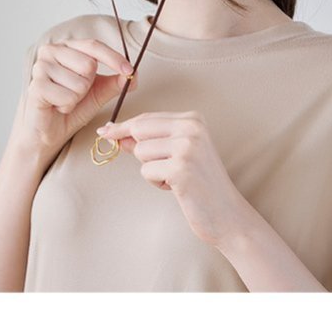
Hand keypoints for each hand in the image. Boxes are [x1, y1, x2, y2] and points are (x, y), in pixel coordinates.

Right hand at [17, 38, 137, 158]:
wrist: (49, 131)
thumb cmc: (71, 107)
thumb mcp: (99, 93)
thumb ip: (115, 82)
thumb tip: (134, 75)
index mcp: (66, 47)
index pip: (94, 45)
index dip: (114, 58)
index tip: (129, 71)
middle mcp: (50, 51)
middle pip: (88, 64)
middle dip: (88, 85)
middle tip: (75, 93)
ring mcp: (40, 67)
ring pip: (80, 82)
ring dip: (77, 98)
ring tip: (64, 100)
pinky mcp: (36, 85)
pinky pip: (68, 96)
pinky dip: (67, 106)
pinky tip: (56, 106)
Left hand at [96, 110, 249, 246]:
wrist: (227, 214)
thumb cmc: (200, 184)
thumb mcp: (177, 154)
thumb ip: (149, 141)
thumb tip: (116, 134)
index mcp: (193, 119)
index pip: (147, 118)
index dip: (123, 127)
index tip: (104, 131)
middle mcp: (192, 128)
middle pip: (139, 130)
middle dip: (140, 150)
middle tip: (161, 167)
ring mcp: (187, 147)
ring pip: (140, 152)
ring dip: (151, 169)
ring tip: (175, 178)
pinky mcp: (180, 168)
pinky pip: (146, 171)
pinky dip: (156, 182)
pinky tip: (177, 187)